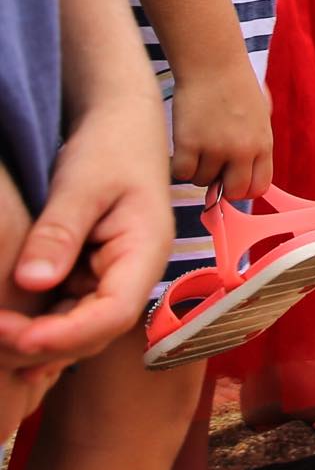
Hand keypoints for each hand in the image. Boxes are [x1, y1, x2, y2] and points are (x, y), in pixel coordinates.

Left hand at [0, 105, 172, 365]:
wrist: (120, 126)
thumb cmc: (109, 147)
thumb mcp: (81, 184)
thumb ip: (59, 233)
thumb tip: (32, 282)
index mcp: (146, 252)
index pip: (116, 312)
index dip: (69, 334)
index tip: (20, 338)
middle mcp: (134, 275)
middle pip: (96, 331)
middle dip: (46, 343)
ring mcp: (113, 278)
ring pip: (80, 330)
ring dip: (38, 340)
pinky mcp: (91, 276)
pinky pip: (66, 313)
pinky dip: (38, 326)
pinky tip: (6, 330)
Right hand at [170, 64, 271, 199]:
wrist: (213, 64)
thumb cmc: (236, 86)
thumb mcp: (260, 116)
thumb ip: (256, 144)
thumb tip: (246, 172)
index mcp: (263, 143)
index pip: (259, 186)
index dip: (244, 188)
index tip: (232, 181)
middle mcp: (242, 149)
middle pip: (234, 191)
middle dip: (222, 186)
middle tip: (212, 169)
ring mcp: (215, 147)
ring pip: (203, 181)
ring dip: (198, 170)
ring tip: (198, 147)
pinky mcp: (189, 143)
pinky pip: (182, 173)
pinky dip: (180, 166)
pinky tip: (183, 149)